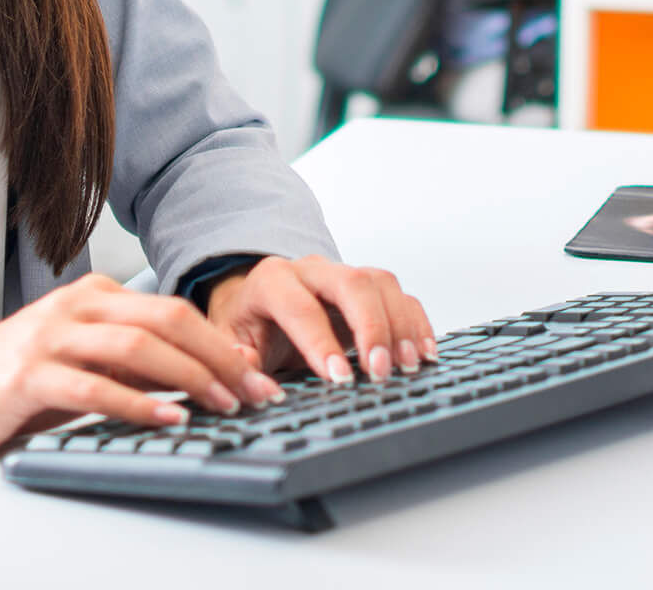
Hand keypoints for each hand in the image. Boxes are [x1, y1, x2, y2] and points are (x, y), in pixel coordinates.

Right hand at [0, 274, 283, 454]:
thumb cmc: (13, 384)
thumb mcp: (83, 365)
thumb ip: (134, 365)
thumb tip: (204, 380)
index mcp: (93, 297)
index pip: (173, 310)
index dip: (221, 343)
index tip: (256, 377)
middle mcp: (75, 306)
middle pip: (166, 319)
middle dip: (220, 357)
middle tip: (256, 393)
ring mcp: (50, 336)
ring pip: (137, 345)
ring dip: (190, 377)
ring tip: (223, 405)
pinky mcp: (27, 374)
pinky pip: (94, 385)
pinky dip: (137, 402)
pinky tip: (167, 417)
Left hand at [206, 254, 435, 384]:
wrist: (257, 306)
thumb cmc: (247, 329)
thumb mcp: (229, 345)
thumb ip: (238, 362)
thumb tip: (257, 382)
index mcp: (271, 281)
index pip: (300, 306)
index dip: (320, 341)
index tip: (338, 378)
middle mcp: (310, 269)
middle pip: (351, 282)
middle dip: (371, 327)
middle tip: (380, 371)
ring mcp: (342, 274)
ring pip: (381, 283)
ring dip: (399, 326)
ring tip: (407, 367)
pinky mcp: (367, 288)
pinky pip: (400, 296)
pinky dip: (416, 323)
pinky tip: (423, 353)